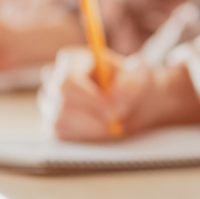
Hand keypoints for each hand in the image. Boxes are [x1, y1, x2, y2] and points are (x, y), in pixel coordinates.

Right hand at [39, 47, 199, 139]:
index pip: (64, 81)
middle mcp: (57, 80)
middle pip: (59, 104)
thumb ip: (131, 84)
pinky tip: (107, 133)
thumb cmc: (144, 82)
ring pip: (59, 123)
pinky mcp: (58, 126)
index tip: (115, 110)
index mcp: (74, 60)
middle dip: (92, 116)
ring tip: (115, 125)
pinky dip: (86, 138)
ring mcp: (54, 105)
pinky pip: (61, 138)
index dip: (90, 99)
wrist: (146, 100)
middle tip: (118, 121)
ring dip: (90, 129)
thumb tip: (115, 106)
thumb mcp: (143, 77)